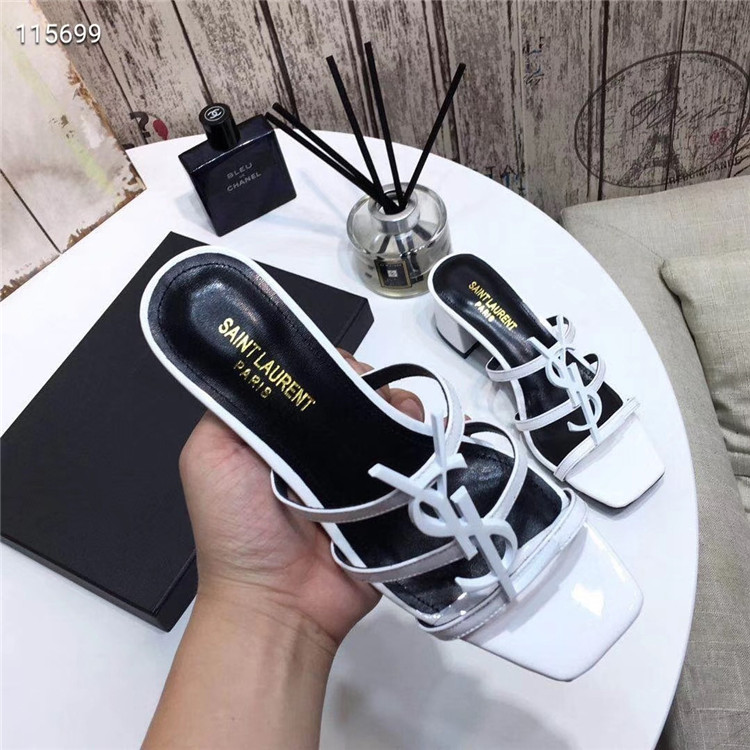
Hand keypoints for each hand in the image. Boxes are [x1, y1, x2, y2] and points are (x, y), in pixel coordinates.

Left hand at [178, 350, 424, 650]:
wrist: (281, 605)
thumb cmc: (236, 532)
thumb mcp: (211, 455)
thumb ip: (233, 405)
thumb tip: (274, 361)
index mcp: (279, 428)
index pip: (308, 375)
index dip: (323, 362)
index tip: (337, 366)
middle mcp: (319, 441)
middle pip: (352, 390)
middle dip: (366, 382)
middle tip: (371, 394)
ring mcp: (357, 466)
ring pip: (386, 414)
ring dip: (396, 405)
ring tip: (397, 415)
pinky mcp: (389, 491)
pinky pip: (411, 452)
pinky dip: (419, 436)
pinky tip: (415, 434)